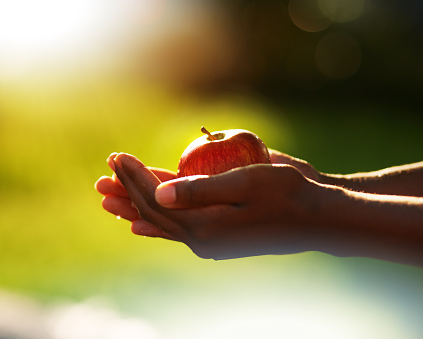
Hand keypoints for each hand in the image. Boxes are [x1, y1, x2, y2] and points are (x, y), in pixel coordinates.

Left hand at [110, 153, 320, 259]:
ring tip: (109, 193)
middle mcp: (202, 240)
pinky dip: (154, 221)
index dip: (133, 176)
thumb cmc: (286, 194)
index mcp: (205, 227)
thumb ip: (200, 190)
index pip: (156, 200)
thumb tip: (159, 192)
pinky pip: (176, 228)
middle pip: (152, 212)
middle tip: (107, 166)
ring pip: (161, 221)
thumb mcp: (246, 184)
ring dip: (134, 204)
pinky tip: (138, 223)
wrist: (315, 218)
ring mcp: (209, 241)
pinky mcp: (216, 237)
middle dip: (127, 188)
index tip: (117, 155)